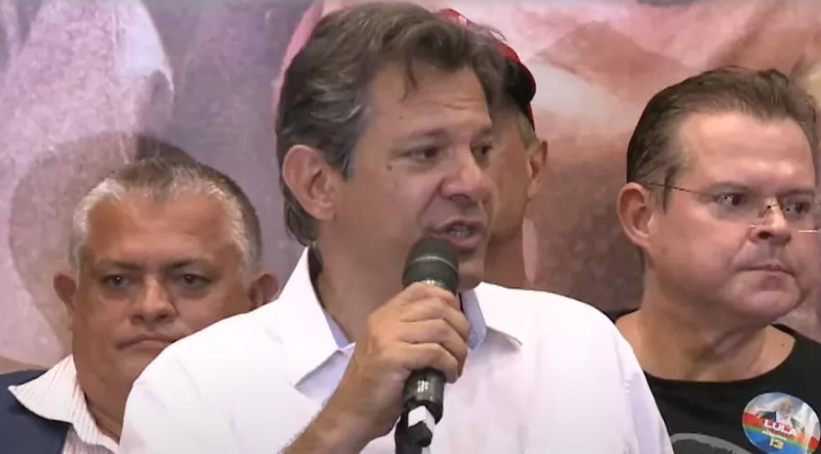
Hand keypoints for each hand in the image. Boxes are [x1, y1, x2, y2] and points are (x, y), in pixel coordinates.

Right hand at [323, 282, 470, 447]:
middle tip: (461, 349)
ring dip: (458, 349)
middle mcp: (385, 320)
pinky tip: (449, 376)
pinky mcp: (393, 357)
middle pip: (437, 306)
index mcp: (384, 314)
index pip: (421, 289)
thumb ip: (411, 332)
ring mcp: (387, 337)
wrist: (352, 412)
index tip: (457, 323)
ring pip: (440, 329)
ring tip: (457, 366)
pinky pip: (435, 352)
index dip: (447, 300)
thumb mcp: (391, 348)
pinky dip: (449, 364)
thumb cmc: (376, 384)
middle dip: (460, 327)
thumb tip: (449, 325)